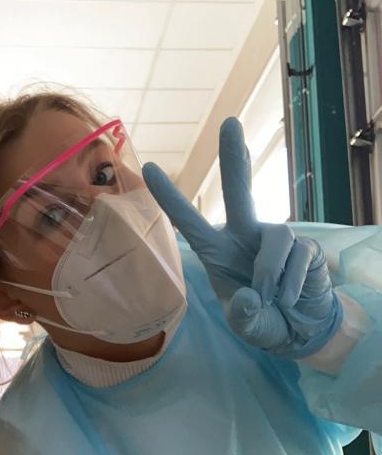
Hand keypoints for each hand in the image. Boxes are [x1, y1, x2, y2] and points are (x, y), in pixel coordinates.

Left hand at [142, 117, 341, 358]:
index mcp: (217, 252)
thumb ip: (244, 316)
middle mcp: (244, 236)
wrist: (301, 330)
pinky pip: (298, 256)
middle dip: (235, 157)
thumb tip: (251, 298)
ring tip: (274, 298)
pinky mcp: (305, 246)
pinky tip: (291, 298)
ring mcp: (276, 238)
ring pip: (277, 236)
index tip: (149, 168)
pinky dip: (293, 284)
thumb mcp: (246, 327)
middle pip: (239, 190)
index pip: (189, 222)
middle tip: (229, 124)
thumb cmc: (263, 321)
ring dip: (271, 272)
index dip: (170, 198)